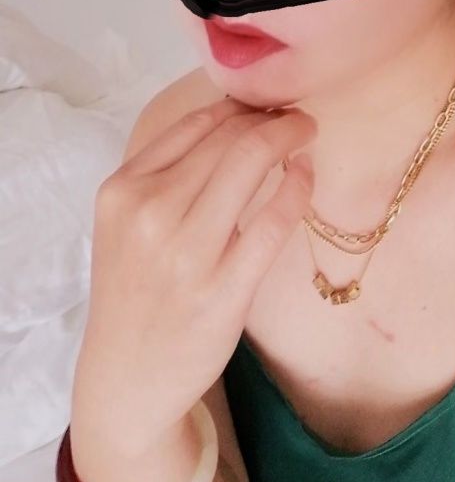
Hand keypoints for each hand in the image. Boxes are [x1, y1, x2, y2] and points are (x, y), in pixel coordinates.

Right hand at [71, 98, 316, 458]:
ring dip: (288, 137)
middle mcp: (149, 213)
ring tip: (304, 134)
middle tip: (296, 117)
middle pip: (229, 138)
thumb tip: (234, 117)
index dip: (241, 106)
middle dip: (272, 117)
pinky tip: (305, 173)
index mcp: (122, 189)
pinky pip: (275, 219)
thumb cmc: (135, 288)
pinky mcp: (224, 288)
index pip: (195, 125)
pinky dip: (298, 185)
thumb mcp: (126, 221)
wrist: (127, 376)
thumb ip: (167, 172)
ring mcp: (187, 252)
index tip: (266, 105)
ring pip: (250, 163)